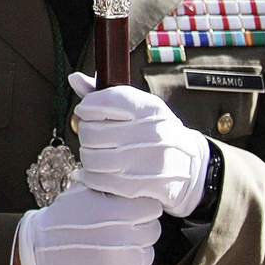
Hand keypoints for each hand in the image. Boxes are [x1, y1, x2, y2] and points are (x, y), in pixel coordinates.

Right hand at [17, 182, 160, 264]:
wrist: (37, 253)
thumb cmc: (61, 220)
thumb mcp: (80, 192)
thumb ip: (107, 184)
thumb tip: (128, 176)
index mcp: (112, 212)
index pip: (151, 208)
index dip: (141, 207)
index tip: (131, 211)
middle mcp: (117, 238)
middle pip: (152, 231)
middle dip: (139, 228)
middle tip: (121, 229)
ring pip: (147, 255)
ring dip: (135, 251)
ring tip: (115, 247)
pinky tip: (114, 264)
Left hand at [69, 72, 210, 217]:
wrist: (190, 166)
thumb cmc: (155, 131)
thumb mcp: (139, 108)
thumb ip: (105, 95)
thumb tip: (74, 78)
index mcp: (149, 108)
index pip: (104, 100)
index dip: (87, 106)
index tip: (85, 111)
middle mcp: (151, 132)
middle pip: (91, 132)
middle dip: (85, 133)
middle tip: (92, 136)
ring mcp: (148, 160)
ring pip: (91, 158)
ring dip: (87, 156)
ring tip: (96, 153)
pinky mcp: (143, 185)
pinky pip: (99, 180)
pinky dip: (89, 177)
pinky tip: (91, 173)